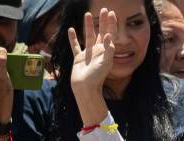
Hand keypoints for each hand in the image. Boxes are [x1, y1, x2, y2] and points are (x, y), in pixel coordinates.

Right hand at [68, 8, 115, 124]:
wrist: (85, 88)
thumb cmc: (97, 77)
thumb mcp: (106, 63)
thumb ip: (108, 49)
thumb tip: (108, 35)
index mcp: (105, 51)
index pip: (110, 34)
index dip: (111, 24)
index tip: (111, 13)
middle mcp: (98, 51)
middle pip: (101, 32)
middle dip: (103, 21)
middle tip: (104, 9)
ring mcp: (88, 54)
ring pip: (88, 36)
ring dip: (88, 25)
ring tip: (88, 14)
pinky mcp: (79, 58)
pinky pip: (75, 46)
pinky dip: (73, 38)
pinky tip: (71, 30)